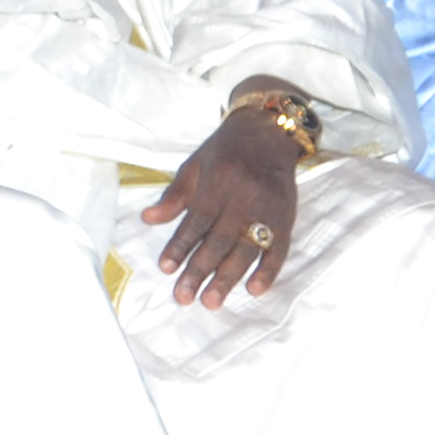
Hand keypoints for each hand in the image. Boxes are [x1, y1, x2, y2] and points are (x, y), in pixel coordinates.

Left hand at [138, 107, 299, 307]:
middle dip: (200, 270)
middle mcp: (245, 196)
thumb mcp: (194, 164)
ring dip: (229, 278)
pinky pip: (280, 249)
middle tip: (184, 297)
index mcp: (218, 180)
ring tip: (211, 301)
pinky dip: (269, 271)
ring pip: (247, 248)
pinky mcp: (287, 218)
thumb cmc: (225, 151)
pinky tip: (254, 290)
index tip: (166, 269)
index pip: (197, 219)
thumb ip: (174, 195)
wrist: (270, 132)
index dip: (181, 245)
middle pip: (220, 239)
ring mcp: (268, 209)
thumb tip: (147, 219)